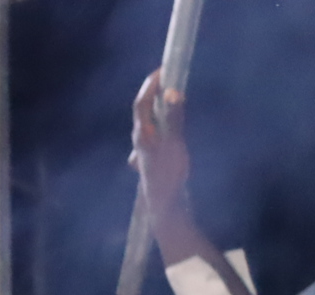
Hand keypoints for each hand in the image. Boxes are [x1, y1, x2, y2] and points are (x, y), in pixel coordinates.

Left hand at [131, 70, 190, 226]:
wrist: (163, 204)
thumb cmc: (169, 174)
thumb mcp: (175, 143)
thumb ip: (174, 117)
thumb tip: (173, 91)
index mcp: (142, 134)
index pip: (142, 103)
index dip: (150, 85)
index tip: (162, 70)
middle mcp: (139, 140)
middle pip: (142, 111)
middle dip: (153, 93)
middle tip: (166, 79)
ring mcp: (143, 150)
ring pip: (147, 123)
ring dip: (156, 108)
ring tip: (168, 97)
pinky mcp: (150, 159)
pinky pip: (153, 134)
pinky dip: (160, 124)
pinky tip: (164, 128)